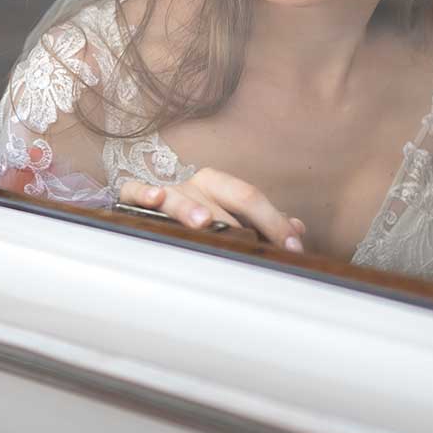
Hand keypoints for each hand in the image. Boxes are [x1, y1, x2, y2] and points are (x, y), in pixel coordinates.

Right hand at [118, 168, 306, 251]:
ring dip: (192, 208)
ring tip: (204, 222)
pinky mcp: (134, 198)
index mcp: (221, 186)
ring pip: (180, 196)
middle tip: (254, 241)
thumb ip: (263, 223)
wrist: (149, 208)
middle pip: (221, 195)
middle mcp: (196, 184)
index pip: (252, 198)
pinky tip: (156, 198)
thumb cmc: (196, 215)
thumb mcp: (231, 217)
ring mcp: (167, 191)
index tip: (292, 247)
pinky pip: (136, 191)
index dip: (274, 221)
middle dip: (240, 219)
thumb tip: (298, 229)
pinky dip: (145, 193)